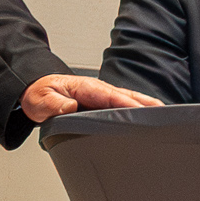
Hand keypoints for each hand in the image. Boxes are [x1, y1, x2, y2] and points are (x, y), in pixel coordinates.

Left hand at [22, 72, 157, 121]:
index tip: (141, 111)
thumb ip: (53, 105)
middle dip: (145, 102)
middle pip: (126, 95)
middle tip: (163, 111)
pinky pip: (122, 102)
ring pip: (128, 98)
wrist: (36, 88)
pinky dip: (137, 106)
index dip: (127, 104)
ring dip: (145, 103)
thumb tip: (69, 107)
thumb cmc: (39, 93)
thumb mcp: (40, 100)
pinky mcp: (101, 101)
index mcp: (85, 88)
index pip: (110, 97)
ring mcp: (100, 95)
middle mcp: (97, 89)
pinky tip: (146, 113)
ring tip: (163, 113)